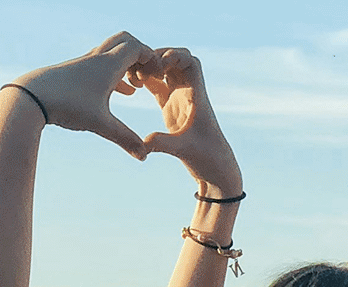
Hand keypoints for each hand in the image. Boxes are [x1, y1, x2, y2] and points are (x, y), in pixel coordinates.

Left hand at [12, 32, 157, 159]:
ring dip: (129, 64)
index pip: (137, 48)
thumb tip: (144, 157)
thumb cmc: (66, 106)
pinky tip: (123, 92)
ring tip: (139, 86)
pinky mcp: (76, 71)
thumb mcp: (100, 124)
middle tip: (150, 74)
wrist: (31, 96)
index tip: (160, 77)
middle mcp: (97, 58)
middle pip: (125, 41)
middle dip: (142, 55)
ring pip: (113, 53)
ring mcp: (86, 63)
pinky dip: (117, 73)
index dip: (153, 59)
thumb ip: (125, 139)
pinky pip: (103, 65)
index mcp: (108, 65)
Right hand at [134, 47, 241, 194]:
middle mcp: (189, 94)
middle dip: (158, 56)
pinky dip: (146, 80)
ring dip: (150, 67)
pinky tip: (132, 84)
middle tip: (140, 67)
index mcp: (197, 96)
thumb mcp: (184, 149)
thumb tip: (144, 142)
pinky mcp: (171, 109)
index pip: (191, 63)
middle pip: (176, 60)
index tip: (159, 64)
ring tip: (133, 75)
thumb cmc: (208, 158)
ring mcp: (180, 100)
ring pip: (165, 71)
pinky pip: (158, 86)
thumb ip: (164, 143)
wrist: (215, 170)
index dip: (175, 56)